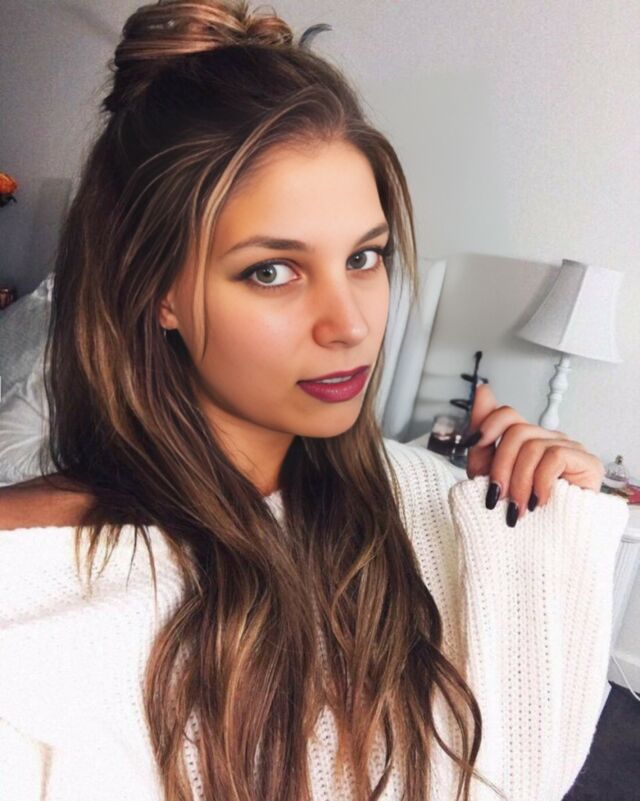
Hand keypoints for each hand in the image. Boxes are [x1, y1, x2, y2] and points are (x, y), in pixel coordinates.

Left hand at [462, 383, 604, 525]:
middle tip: (496, 497)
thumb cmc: (515, 509)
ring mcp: (568, 446)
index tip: (473, 444)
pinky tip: (539, 502)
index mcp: (523, 439)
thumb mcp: (488, 473)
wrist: (541, 545)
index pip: (506, 413)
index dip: (487, 424)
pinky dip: (540, 482)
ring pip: (532, 445)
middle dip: (499, 466)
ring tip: (516, 509)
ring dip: (518, 482)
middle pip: (516, 431)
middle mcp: (546, 438)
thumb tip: (483, 390)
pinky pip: (554, 457)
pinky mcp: (586, 461)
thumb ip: (483, 437)